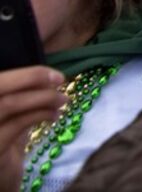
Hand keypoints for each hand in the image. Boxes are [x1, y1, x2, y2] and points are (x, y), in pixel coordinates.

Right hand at [0, 67, 65, 191]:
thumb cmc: (5, 141)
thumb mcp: (12, 115)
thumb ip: (22, 96)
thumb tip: (48, 77)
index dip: (26, 74)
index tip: (53, 74)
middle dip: (32, 79)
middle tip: (60, 80)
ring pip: (10, 104)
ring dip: (42, 98)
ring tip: (62, 100)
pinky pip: (17, 124)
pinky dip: (40, 115)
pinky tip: (55, 116)